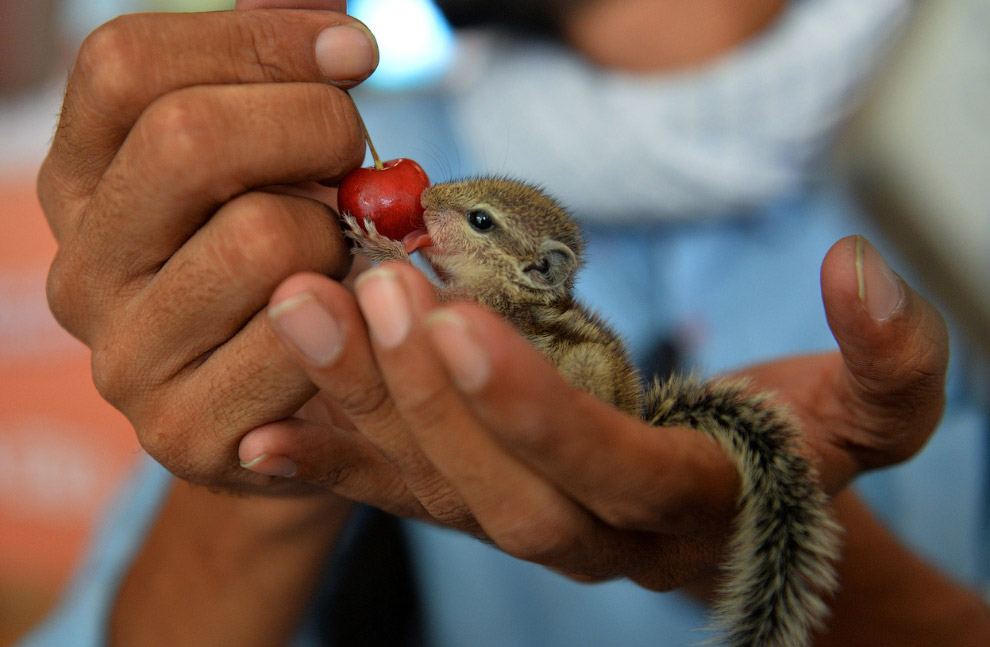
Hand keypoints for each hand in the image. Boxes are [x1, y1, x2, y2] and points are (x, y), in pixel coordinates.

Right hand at [40, 4, 379, 493]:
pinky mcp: (182, 433)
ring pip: (260, 240)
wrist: (289, 411)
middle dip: (314, 128)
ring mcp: (123, 359)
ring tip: (346, 256)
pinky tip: (354, 324)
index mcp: (80, 180)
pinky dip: (355, 320)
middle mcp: (80, 268)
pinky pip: (298, 342)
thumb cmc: (287, 263)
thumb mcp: (266, 161)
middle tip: (356, 160)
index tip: (354, 52)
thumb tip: (329, 8)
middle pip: (188, 139)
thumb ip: (272, 78)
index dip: (257, 38)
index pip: (127, 64)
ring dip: (341, 238)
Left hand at [240, 235, 948, 587]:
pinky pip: (400, 503)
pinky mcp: (480, 509)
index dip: (533, 409)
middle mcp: (595, 537)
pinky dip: (331, 470)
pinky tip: (258, 438)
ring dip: (362, 407)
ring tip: (302, 311)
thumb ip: (892, 356)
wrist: (741, 508)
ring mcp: (527, 528)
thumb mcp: (878, 411)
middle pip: (500, 493)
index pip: (605, 471)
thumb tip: (858, 269)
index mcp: (685, 507)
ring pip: (437, 491)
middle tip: (368, 287)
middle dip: (428, 400)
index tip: (461, 319)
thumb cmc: (801, 446)